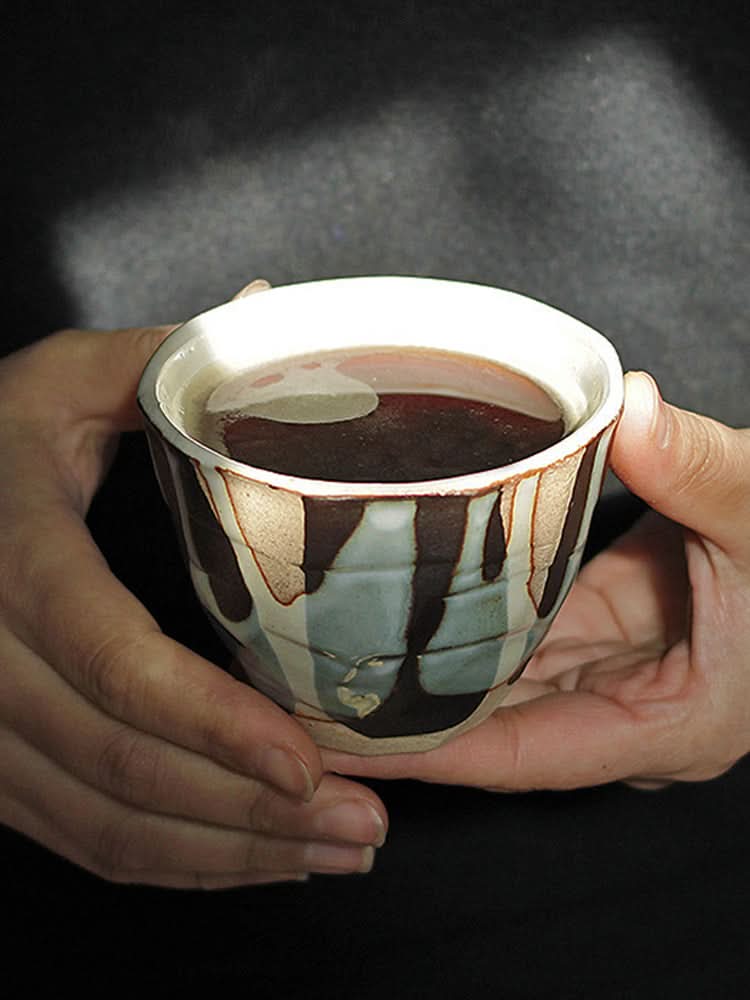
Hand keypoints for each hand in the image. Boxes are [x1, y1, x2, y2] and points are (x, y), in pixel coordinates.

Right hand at [0, 328, 385, 887]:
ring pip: (104, 824)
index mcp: (15, 559)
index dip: (213, 725)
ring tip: (339, 851)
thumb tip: (270, 307)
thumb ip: (162, 358)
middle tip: (365, 822)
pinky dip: (173, 863)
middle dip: (251, 812)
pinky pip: (79, 839)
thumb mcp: (59, 382)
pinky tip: (255, 857)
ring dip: (228, 855)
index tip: (311, 761)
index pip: (116, 664)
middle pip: (121, 767)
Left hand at [324, 372, 749, 790]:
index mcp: (666, 725)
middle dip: (401, 711)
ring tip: (324, 642)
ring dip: (421, 662)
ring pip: (498, 671)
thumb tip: (635, 410)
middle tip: (297, 686)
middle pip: (492, 722)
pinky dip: (462, 612)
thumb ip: (707, 473)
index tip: (333, 740)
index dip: (425, 750)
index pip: (518, 754)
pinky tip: (400, 590)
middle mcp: (625, 707)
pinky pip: (519, 624)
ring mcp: (610, 664)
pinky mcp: (601, 618)